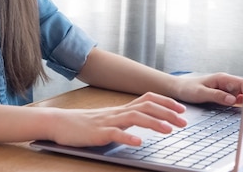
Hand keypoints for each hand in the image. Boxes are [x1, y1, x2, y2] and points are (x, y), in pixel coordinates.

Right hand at [48, 92, 186, 147]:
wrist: (58, 122)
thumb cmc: (82, 124)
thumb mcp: (107, 120)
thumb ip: (123, 120)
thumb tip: (142, 125)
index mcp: (120, 109)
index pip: (147, 99)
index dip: (166, 103)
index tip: (181, 109)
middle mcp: (116, 112)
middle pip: (146, 106)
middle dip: (167, 112)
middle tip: (184, 121)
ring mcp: (107, 121)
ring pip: (134, 117)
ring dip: (154, 123)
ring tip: (169, 130)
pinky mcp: (97, 133)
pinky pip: (114, 133)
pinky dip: (128, 137)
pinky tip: (138, 142)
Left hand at [173, 72, 242, 105]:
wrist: (177, 88)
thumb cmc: (186, 88)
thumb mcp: (200, 93)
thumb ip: (216, 95)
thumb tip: (233, 100)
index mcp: (223, 79)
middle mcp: (227, 83)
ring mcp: (227, 89)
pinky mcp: (224, 95)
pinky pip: (237, 100)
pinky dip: (241, 106)